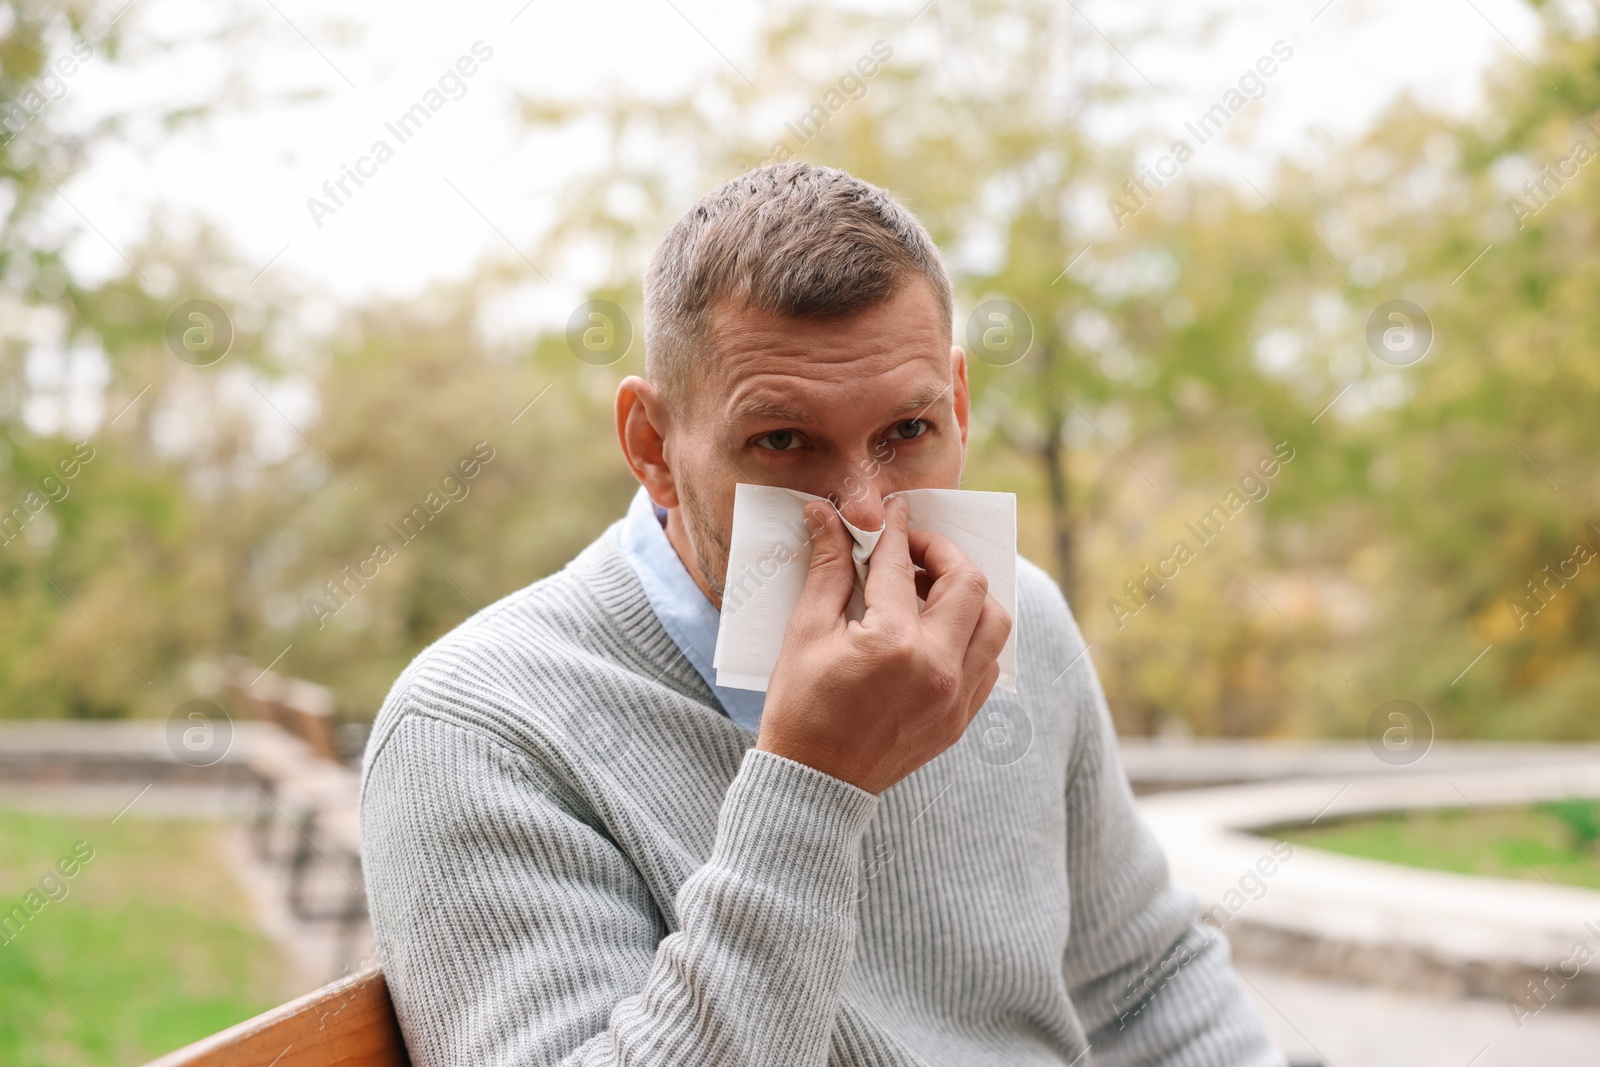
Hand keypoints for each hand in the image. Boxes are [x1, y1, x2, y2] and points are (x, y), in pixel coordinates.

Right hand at [755, 497, 1012, 794]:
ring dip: (968, 593)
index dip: (893, 531)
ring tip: (929, 586)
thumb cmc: (800, 708)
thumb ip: (828, 569)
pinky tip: (939, 627)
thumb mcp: (806, 631)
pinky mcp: (961, 717)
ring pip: (995, 622)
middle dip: (942, 553)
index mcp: (894, 644)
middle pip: (968, 584)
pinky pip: (989, 661)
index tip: (891, 512)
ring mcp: (956, 697)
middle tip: (912, 548)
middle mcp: (938, 668)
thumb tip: (827, 516)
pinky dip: (973, 633)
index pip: (900, 566)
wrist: (814, 783)